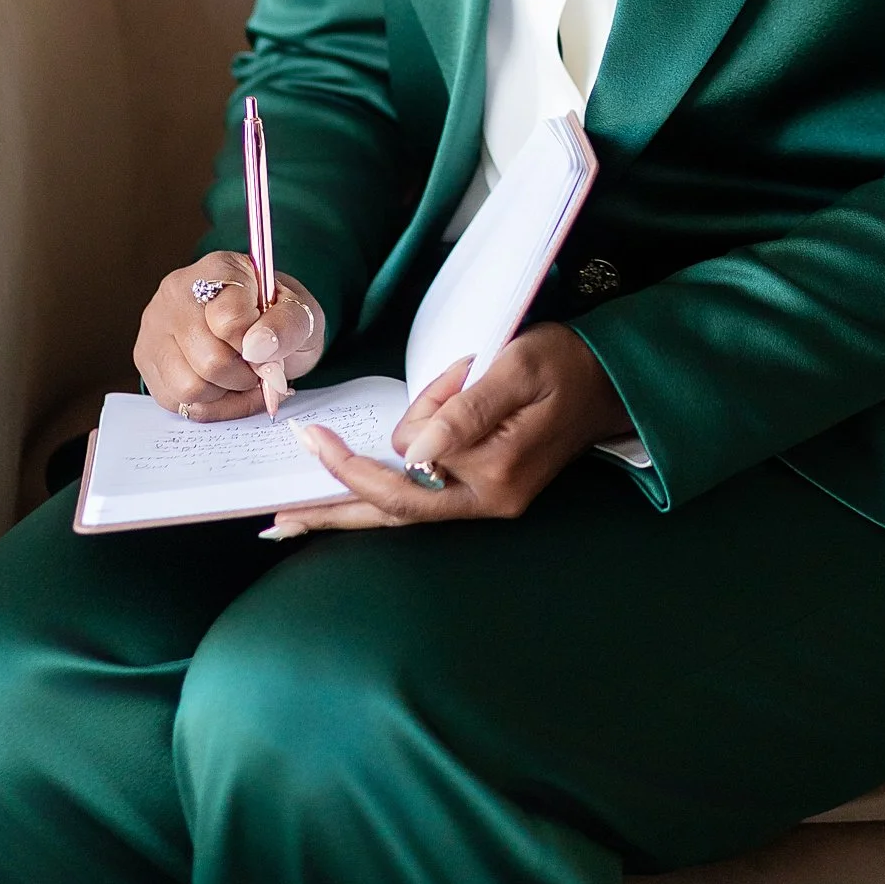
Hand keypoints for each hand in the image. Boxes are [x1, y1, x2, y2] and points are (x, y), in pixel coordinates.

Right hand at [134, 255, 325, 420]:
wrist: (257, 328)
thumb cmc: (278, 318)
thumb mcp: (302, 314)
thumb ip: (288, 325)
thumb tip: (257, 347)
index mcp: (219, 268)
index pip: (229, 318)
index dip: (257, 345)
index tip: (269, 346)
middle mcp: (177, 291)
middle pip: (210, 361)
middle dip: (244, 376)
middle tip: (257, 367)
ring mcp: (155, 325)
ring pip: (190, 387)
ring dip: (225, 394)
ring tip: (239, 377)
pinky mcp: (146, 358)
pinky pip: (176, 402)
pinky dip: (208, 405)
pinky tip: (221, 387)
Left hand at [263, 323, 632, 535]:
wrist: (610, 380)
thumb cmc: (565, 363)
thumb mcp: (517, 367)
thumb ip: (465, 409)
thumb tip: (414, 450)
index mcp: (495, 476)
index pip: (404, 485)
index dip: (351, 468)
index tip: (310, 439)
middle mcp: (487, 500)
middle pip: (394, 515)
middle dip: (333, 512)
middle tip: (274, 520)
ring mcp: (487, 499)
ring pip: (405, 500)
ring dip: (373, 466)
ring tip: (370, 423)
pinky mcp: (485, 486)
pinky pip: (423, 488)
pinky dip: (384, 479)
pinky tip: (354, 477)